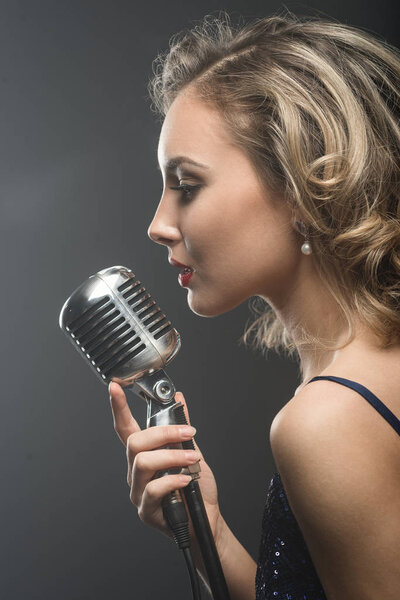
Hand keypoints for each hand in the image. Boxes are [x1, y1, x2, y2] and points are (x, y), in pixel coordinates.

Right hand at [109, 382, 222, 546]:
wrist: (206, 520)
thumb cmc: (196, 489)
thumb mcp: (191, 452)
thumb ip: (181, 428)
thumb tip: (179, 399)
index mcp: (143, 455)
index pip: (125, 427)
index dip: (118, 407)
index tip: (114, 387)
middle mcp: (135, 471)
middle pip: (134, 442)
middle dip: (163, 433)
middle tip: (189, 434)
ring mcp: (138, 491)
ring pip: (143, 462)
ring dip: (172, 457)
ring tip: (193, 461)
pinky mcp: (145, 510)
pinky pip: (153, 488)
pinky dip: (173, 480)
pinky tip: (187, 481)